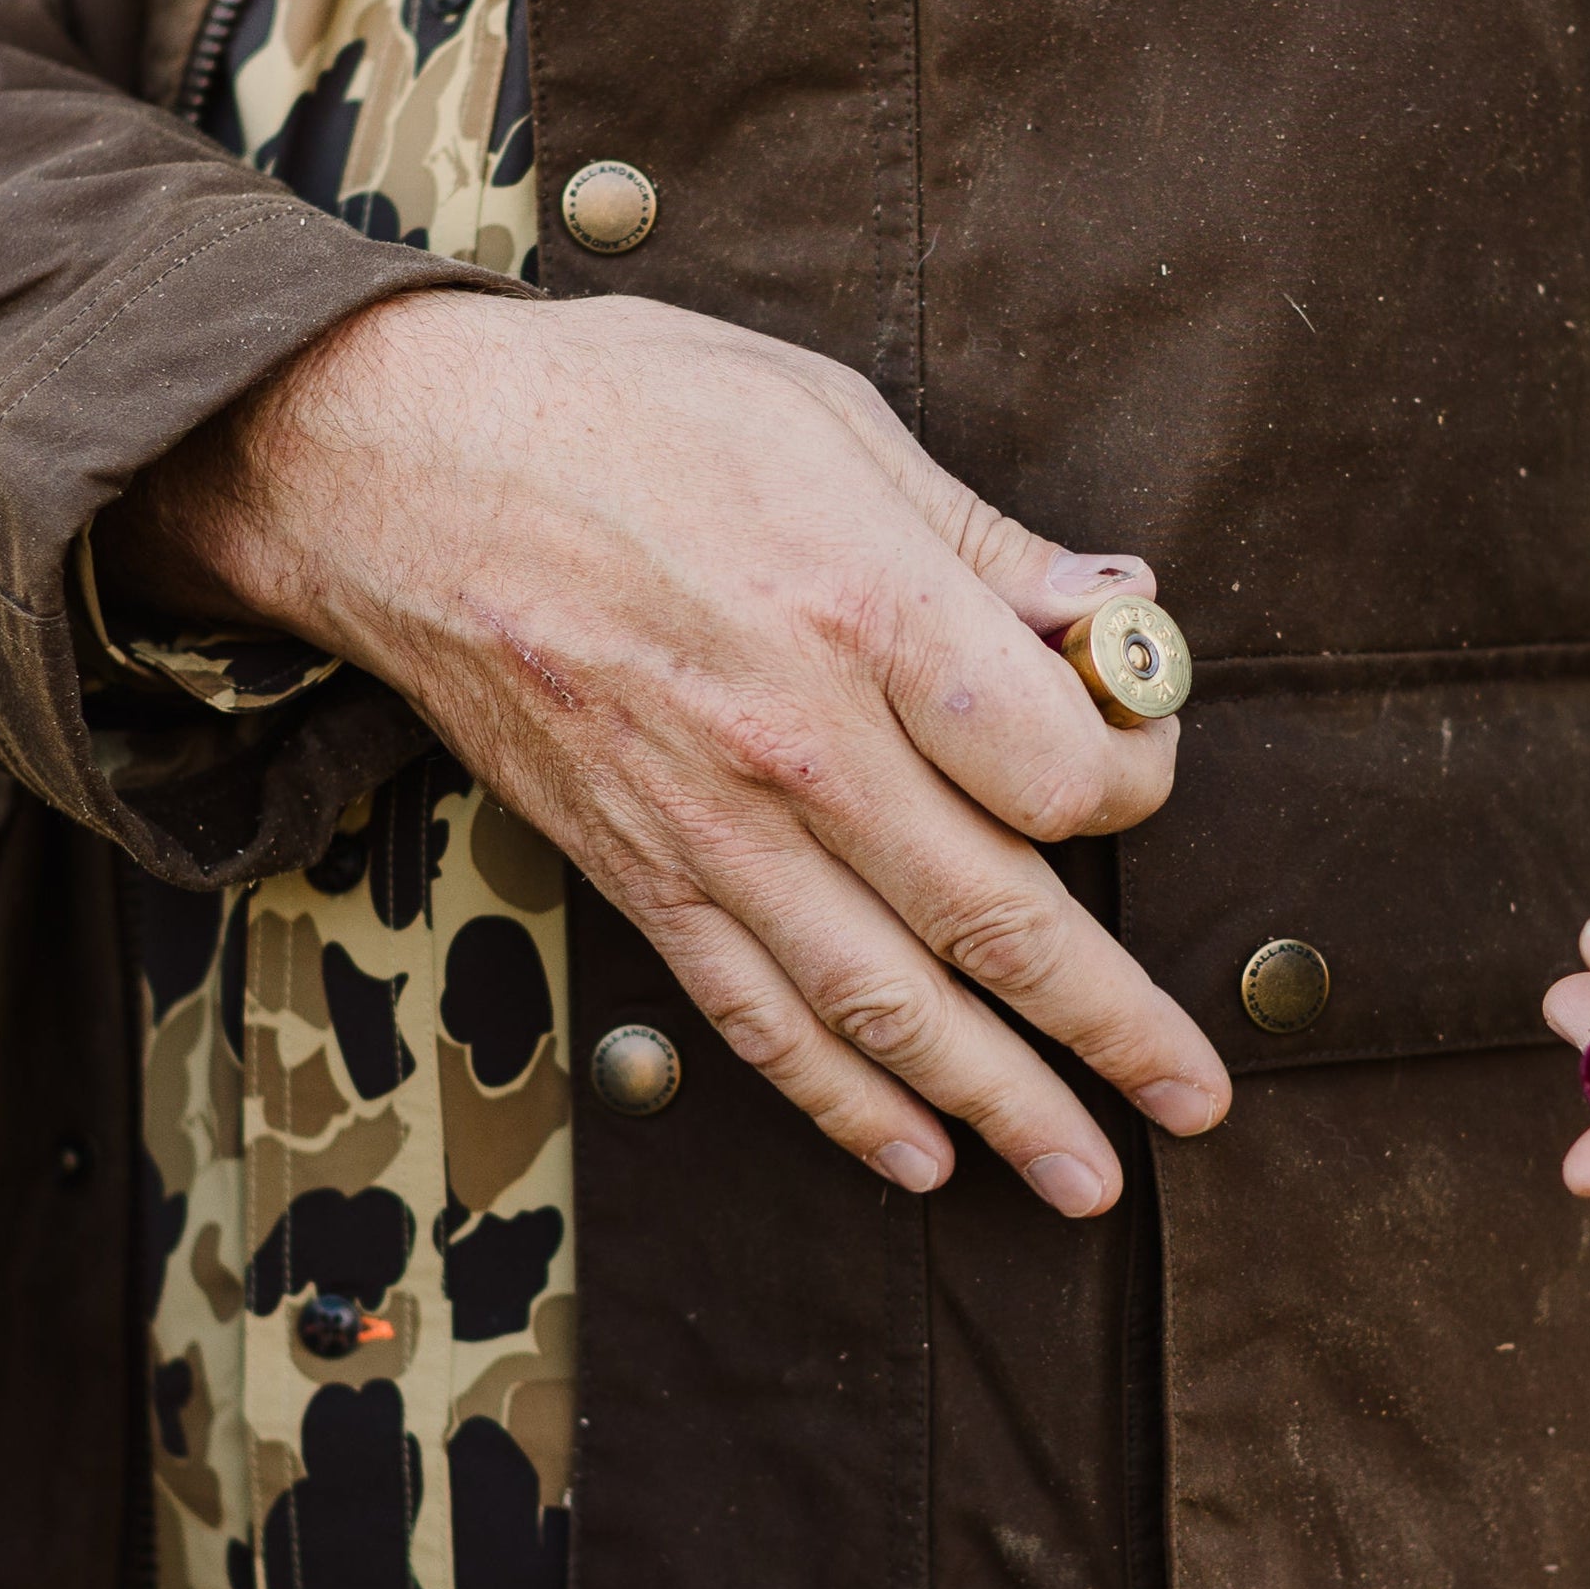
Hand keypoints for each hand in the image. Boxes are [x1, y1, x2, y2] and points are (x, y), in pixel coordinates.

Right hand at [99, 289, 1230, 1213]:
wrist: (394, 465)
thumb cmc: (619, 411)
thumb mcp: (831, 417)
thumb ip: (984, 539)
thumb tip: (1117, 602)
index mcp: (868, 615)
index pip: (1061, 769)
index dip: (1137, 780)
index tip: (1144, 759)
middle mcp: (802, 749)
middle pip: (1000, 920)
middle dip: (1113, 1026)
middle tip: (1195, 1097)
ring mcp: (712, 829)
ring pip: (886, 1004)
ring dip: (1000, 1104)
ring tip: (1085, 1177)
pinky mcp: (638, 872)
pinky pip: (755, 1015)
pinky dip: (840, 1099)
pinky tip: (914, 1154)